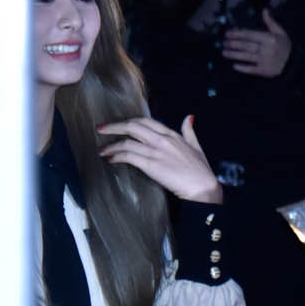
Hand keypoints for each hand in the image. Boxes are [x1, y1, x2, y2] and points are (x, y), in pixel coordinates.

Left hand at [96, 115, 222, 202]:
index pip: (145, 121)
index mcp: (171, 134)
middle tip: (101, 130)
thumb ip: (189, 131)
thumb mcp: (197, 146)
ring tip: (102, 150)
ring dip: (111, 145)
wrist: (203, 188)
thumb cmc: (201, 171)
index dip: (129, 121)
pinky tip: (110, 159)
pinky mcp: (150, 164)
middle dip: (114, 127)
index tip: (118, 124)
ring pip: (126, 142)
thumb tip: (189, 117)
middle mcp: (161, 140)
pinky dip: (116, 156)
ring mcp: (155, 151)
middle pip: (132, 126)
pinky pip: (128, 156)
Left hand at [223, 10, 290, 76]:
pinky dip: (243, 68)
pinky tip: (234, 66)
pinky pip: (252, 69)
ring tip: (224, 52)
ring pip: (246, 57)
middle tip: (223, 43)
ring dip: (234, 54)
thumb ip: (270, 22)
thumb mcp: (280, 32)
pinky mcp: (265, 71)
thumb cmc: (285, 46)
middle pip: (246, 46)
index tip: (227, 33)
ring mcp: (266, 61)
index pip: (250, 35)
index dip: (237, 34)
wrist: (294, 64)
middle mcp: (267, 49)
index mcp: (270, 39)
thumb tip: (265, 10)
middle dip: (233, 44)